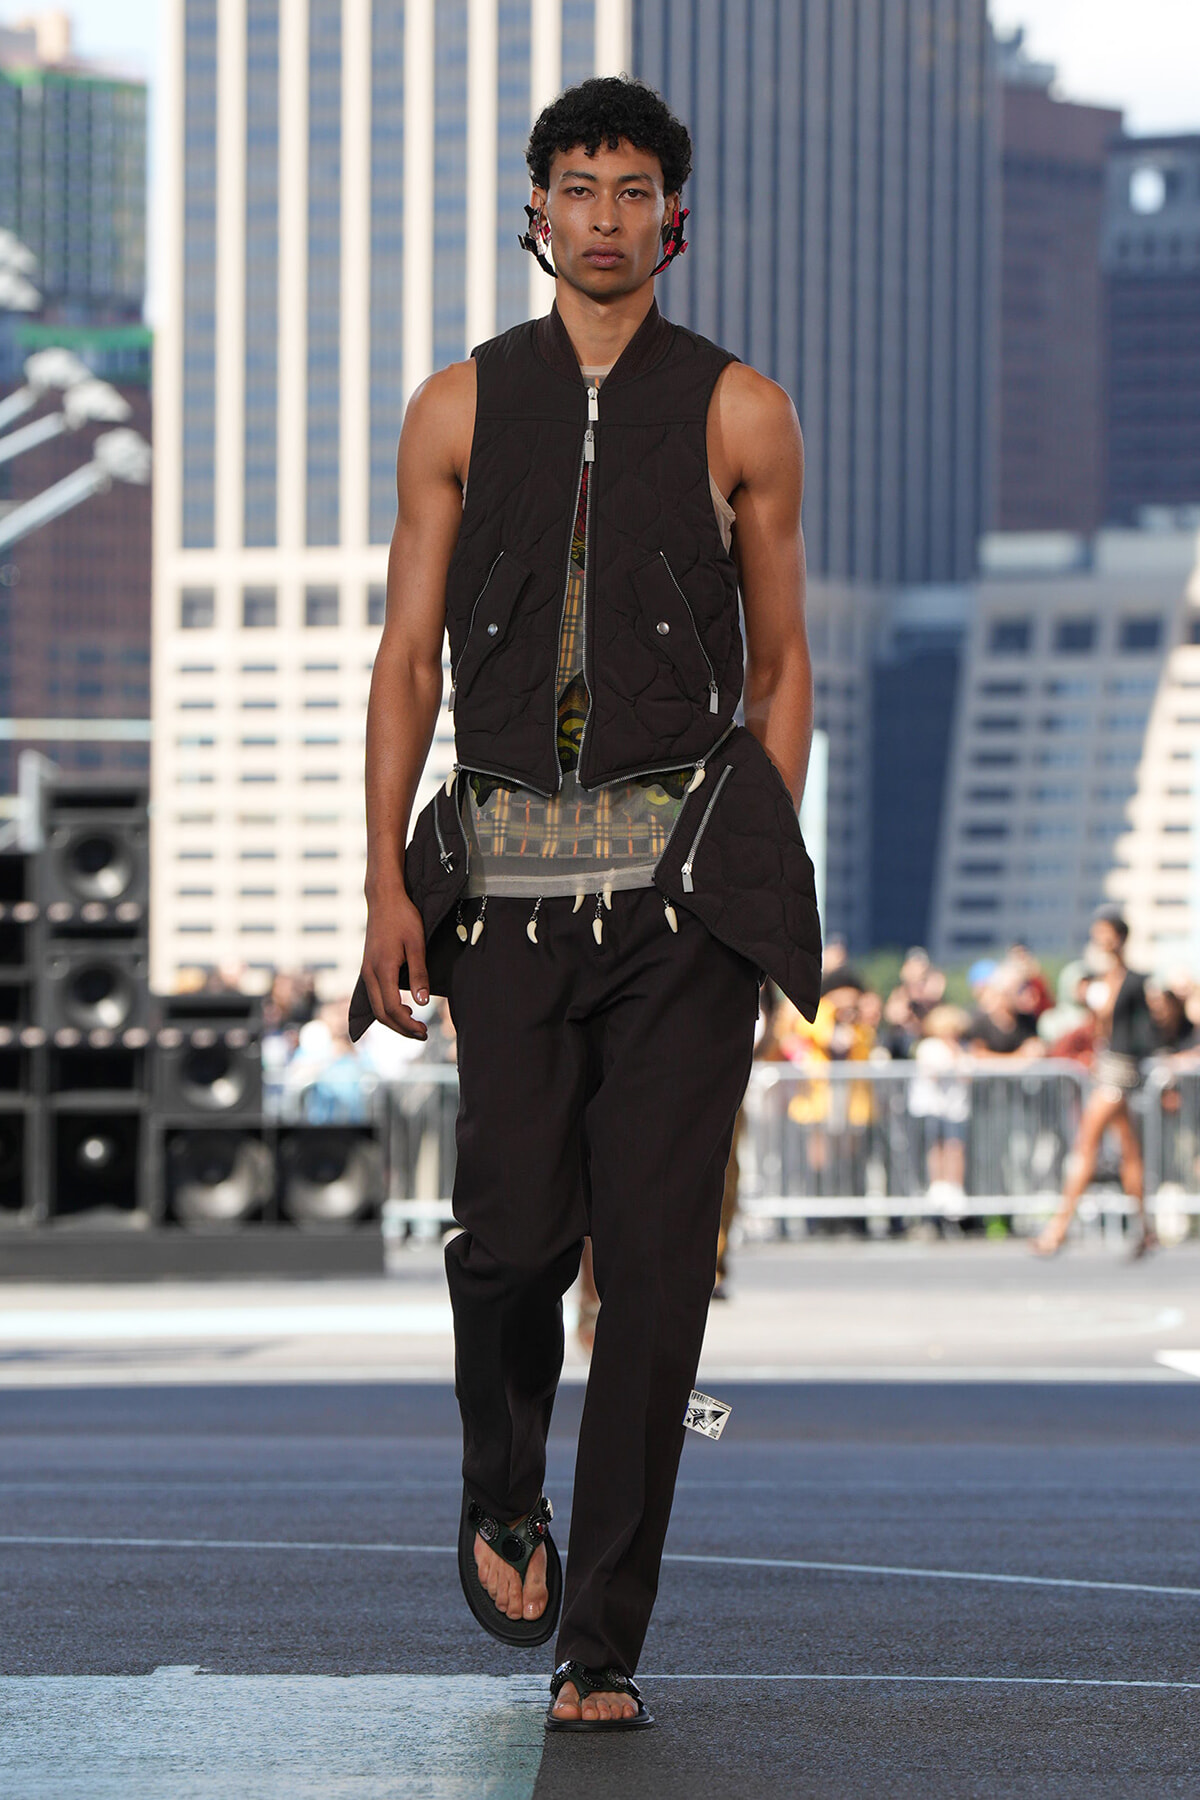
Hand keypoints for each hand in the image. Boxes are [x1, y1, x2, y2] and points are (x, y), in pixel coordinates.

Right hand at [361, 886, 429, 1037]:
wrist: (384, 898)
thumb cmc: (403, 918)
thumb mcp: (417, 944)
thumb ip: (419, 974)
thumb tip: (422, 1003)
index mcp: (382, 969)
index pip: (392, 1008)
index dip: (407, 1025)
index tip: (424, 1031)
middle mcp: (369, 973)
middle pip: (381, 1013)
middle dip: (400, 1028)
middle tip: (421, 1034)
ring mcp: (366, 970)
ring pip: (376, 1006)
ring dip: (393, 1020)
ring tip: (414, 1024)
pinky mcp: (368, 967)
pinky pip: (374, 995)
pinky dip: (387, 1008)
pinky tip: (402, 1008)